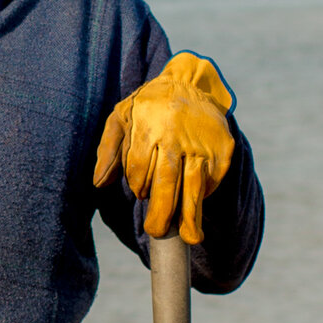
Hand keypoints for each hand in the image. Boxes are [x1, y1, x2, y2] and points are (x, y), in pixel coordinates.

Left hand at [93, 53, 236, 243]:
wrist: (190, 84)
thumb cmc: (149, 107)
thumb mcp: (121, 117)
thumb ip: (108, 150)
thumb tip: (99, 184)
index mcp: (148, 127)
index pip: (140, 170)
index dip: (138, 187)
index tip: (141, 194)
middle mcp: (176, 136)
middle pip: (167, 182)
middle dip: (162, 212)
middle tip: (157, 232)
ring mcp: (203, 144)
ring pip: (194, 185)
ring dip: (191, 214)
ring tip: (191, 239)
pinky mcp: (223, 149)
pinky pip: (212, 179)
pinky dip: (204, 193)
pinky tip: (196, 201)